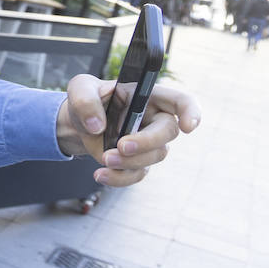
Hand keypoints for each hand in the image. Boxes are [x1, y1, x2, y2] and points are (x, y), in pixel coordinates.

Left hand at [55, 74, 200, 186]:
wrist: (77, 123)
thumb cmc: (86, 99)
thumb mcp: (80, 89)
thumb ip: (85, 100)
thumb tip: (97, 126)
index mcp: (148, 95)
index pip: (181, 100)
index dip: (191, 112)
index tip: (188, 127)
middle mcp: (154, 119)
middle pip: (168, 132)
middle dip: (147, 142)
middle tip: (121, 146)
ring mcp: (148, 143)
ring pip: (153, 156)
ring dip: (129, 161)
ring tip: (104, 158)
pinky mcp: (136, 161)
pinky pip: (137, 174)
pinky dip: (119, 178)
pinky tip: (100, 174)